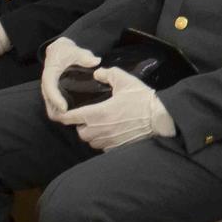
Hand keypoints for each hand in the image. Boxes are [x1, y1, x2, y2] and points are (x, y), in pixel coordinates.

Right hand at [39, 36, 100, 118]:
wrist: (58, 52)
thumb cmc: (66, 52)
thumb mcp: (75, 51)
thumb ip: (84, 56)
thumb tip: (96, 61)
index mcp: (50, 73)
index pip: (49, 87)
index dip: (55, 99)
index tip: (64, 108)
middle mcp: (47, 84)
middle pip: (48, 103)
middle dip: (58, 113)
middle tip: (73, 119)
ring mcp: (50, 91)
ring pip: (51, 108)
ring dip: (60, 115)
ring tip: (75, 120)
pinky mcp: (54, 95)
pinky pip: (55, 108)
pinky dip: (62, 114)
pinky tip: (75, 116)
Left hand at [52, 67, 177, 150]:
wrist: (160, 117)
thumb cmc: (142, 99)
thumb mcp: (125, 80)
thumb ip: (107, 74)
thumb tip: (97, 73)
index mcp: (98, 113)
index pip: (71, 118)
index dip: (63, 115)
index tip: (61, 113)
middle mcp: (100, 130)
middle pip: (80, 132)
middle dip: (80, 125)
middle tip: (86, 117)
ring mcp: (109, 141)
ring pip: (91, 141)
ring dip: (91, 135)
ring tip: (98, 125)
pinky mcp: (117, 147)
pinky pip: (103, 147)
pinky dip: (103, 141)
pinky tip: (110, 132)